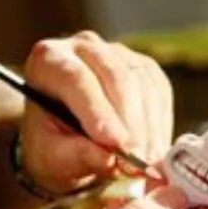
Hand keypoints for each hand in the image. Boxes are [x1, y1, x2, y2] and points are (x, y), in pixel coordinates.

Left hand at [19, 31, 174, 192]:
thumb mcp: (52, 156)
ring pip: (142, 84)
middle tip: (138, 161)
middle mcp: (84, 46)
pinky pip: (159, 92)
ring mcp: (118, 53)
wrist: (67, 135)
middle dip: (130, 122)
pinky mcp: (144, 67)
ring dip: (149, 126)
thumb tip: (109, 160)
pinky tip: (155, 148)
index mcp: (48, 60)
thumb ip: (76, 155)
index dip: (98, 111)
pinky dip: (160, 122)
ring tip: (147, 162)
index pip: (76, 78)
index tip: (116, 144)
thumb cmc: (51, 144)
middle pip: (115, 75)